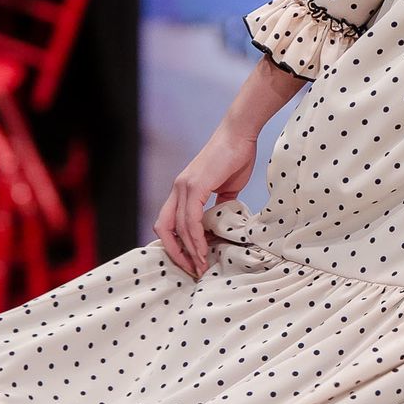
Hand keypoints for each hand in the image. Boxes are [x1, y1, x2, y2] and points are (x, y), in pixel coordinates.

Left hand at [155, 119, 258, 278]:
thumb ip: (221, 204)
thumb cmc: (236, 156)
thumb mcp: (227, 187)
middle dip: (175, 253)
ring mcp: (184, 186)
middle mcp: (178, 188)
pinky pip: (190, 220)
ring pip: (178, 228)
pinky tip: (203, 249)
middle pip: (163, 228)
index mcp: (182, 189)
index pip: (168, 222)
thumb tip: (222, 220)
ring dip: (189, 250)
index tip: (190, 259)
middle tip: (191, 269)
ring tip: (201, 265)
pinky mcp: (195, 186)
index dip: (174, 243)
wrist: (240, 134)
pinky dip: (195, 238)